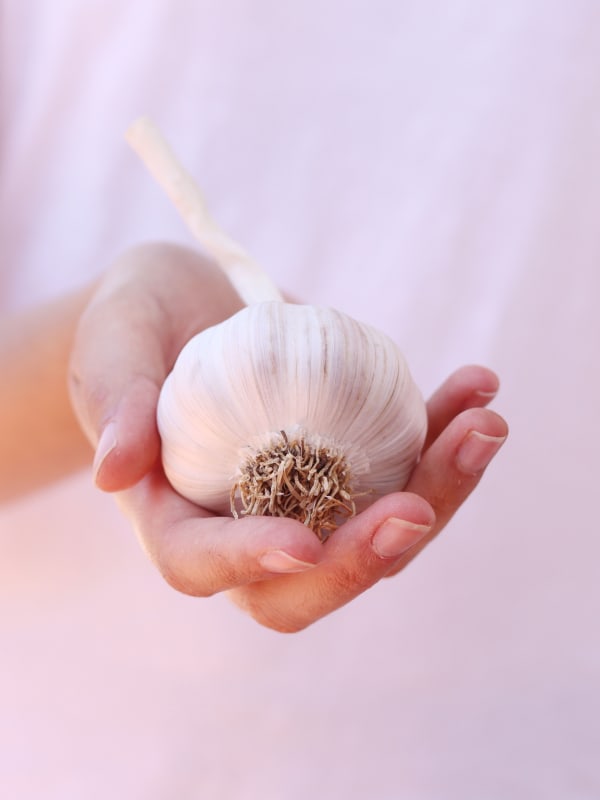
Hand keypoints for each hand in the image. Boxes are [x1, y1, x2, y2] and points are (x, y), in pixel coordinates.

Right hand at [70, 243, 507, 631]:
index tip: (300, 543)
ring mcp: (305, 501)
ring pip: (375, 535)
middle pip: (307, 582)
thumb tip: (115, 469)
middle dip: (367, 557)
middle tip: (418, 505)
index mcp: (173, 514)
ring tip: (482, 424)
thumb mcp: (112, 342)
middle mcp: (244, 526)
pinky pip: (403, 473)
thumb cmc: (136, 325)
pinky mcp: (350, 465)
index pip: (200, 563)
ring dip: (437, 493)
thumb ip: (113, 397)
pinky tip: (474, 390)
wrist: (190, 308)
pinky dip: (443, 440)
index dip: (246, 564)